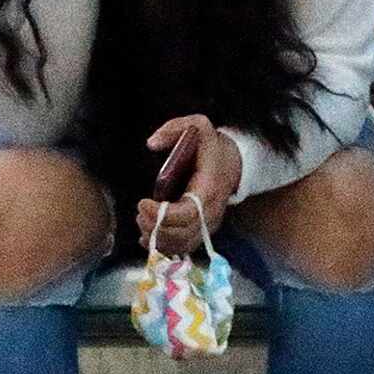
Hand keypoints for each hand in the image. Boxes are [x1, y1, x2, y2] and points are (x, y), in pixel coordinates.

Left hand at [136, 114, 239, 255]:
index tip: (142, 202)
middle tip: (139, 212)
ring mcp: (207, 224)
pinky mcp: (201, 231)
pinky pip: (182, 248)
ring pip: (181, 244)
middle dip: (155, 226)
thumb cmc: (210, 146)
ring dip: (156, 237)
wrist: (233, 163)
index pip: (188, 214)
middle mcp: (211, 212)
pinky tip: (146, 236)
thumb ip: (174, 128)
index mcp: (210, 188)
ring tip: (142, 220)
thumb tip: (152, 143)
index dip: (162, 214)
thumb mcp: (197, 125)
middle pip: (182, 233)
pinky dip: (162, 246)